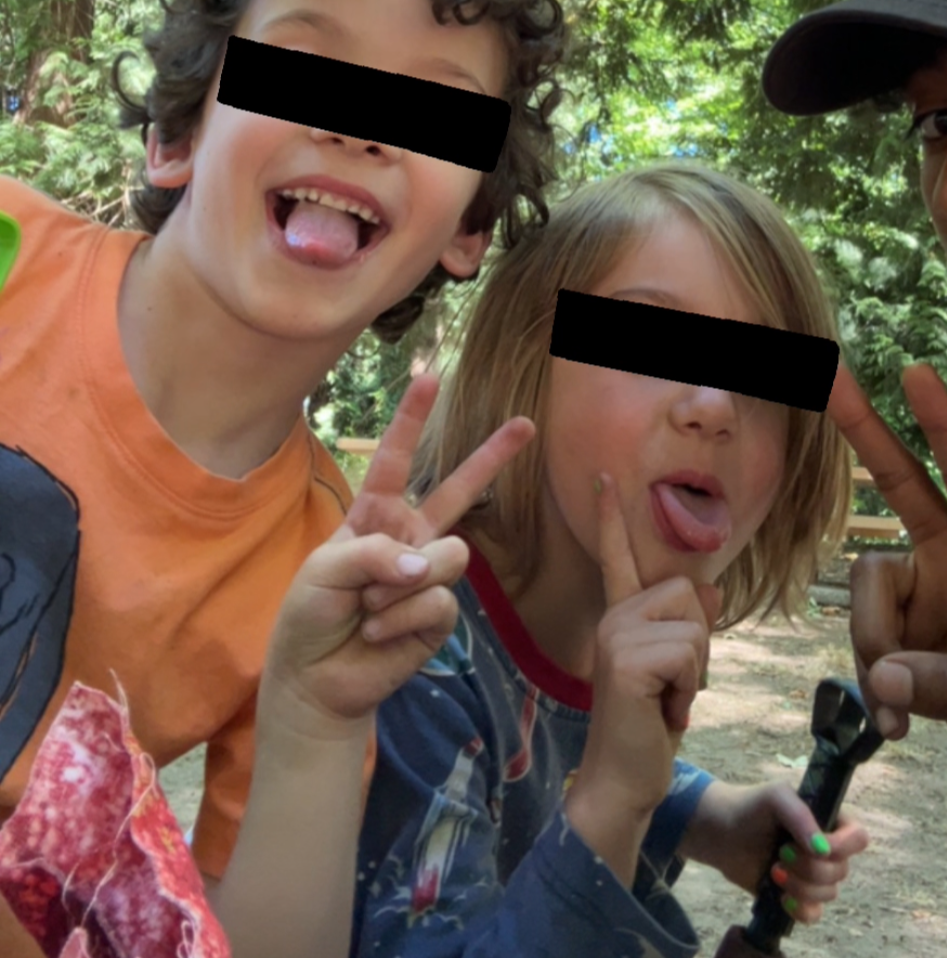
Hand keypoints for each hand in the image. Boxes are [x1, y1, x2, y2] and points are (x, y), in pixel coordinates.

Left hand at [263, 374, 533, 734]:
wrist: (315, 679)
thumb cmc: (310, 615)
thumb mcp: (324, 570)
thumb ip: (376, 552)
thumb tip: (427, 563)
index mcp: (375, 514)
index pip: (395, 458)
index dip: (412, 418)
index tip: (430, 376)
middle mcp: (410, 536)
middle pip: (459, 490)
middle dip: (493, 455)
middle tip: (527, 423)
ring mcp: (429, 574)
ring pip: (450, 555)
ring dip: (402, 584)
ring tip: (370, 607)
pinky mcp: (440, 614)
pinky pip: (439, 601)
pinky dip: (402, 617)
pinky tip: (379, 633)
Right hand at [571, 474, 722, 820]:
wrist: (624, 781)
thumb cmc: (650, 727)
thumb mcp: (678, 673)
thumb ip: (688, 629)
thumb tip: (709, 585)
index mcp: (620, 616)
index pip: (618, 558)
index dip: (613, 518)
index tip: (605, 478)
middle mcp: (612, 618)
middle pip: (686, 594)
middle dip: (698, 644)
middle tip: (673, 687)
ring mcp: (615, 635)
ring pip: (693, 627)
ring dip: (695, 673)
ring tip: (667, 701)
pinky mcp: (626, 660)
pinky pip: (688, 654)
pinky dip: (689, 689)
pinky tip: (664, 712)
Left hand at [683, 780, 868, 924]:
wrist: (720, 832)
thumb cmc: (750, 806)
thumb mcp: (775, 796)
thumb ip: (801, 816)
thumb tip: (824, 850)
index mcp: (828, 819)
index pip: (858, 838)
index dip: (843, 847)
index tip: (816, 847)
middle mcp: (826, 847)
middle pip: (842, 870)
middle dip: (811, 867)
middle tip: (781, 853)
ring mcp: (812, 873)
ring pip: (830, 893)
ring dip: (802, 886)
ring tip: (774, 870)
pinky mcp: (797, 895)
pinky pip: (816, 914)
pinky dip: (802, 910)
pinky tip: (782, 897)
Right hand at [828, 362, 946, 803]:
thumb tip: (881, 678)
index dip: (942, 425)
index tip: (915, 371)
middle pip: (901, 485)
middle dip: (866, 432)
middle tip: (828, 378)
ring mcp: (923, 598)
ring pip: (867, 592)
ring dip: (871, 646)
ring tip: (898, 711)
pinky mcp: (901, 638)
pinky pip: (863, 643)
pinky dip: (872, 685)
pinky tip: (894, 728)